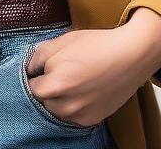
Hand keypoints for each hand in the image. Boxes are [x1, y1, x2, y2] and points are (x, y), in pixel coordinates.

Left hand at [23, 11, 160, 127]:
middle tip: (57, 73)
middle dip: (45, 88)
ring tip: (70, 82)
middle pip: (42, 101)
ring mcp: (80, 114)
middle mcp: (67, 104)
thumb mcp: (63, 40)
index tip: (40, 70)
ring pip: (55, 111)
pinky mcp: (91, 120)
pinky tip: (81, 91)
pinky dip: (71, 106)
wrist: (131, 56)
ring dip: (56, 99)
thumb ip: (39, 55)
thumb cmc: (98, 45)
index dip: (34, 76)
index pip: (31, 87)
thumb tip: (29, 68)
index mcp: (57, 83)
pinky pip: (71, 117)